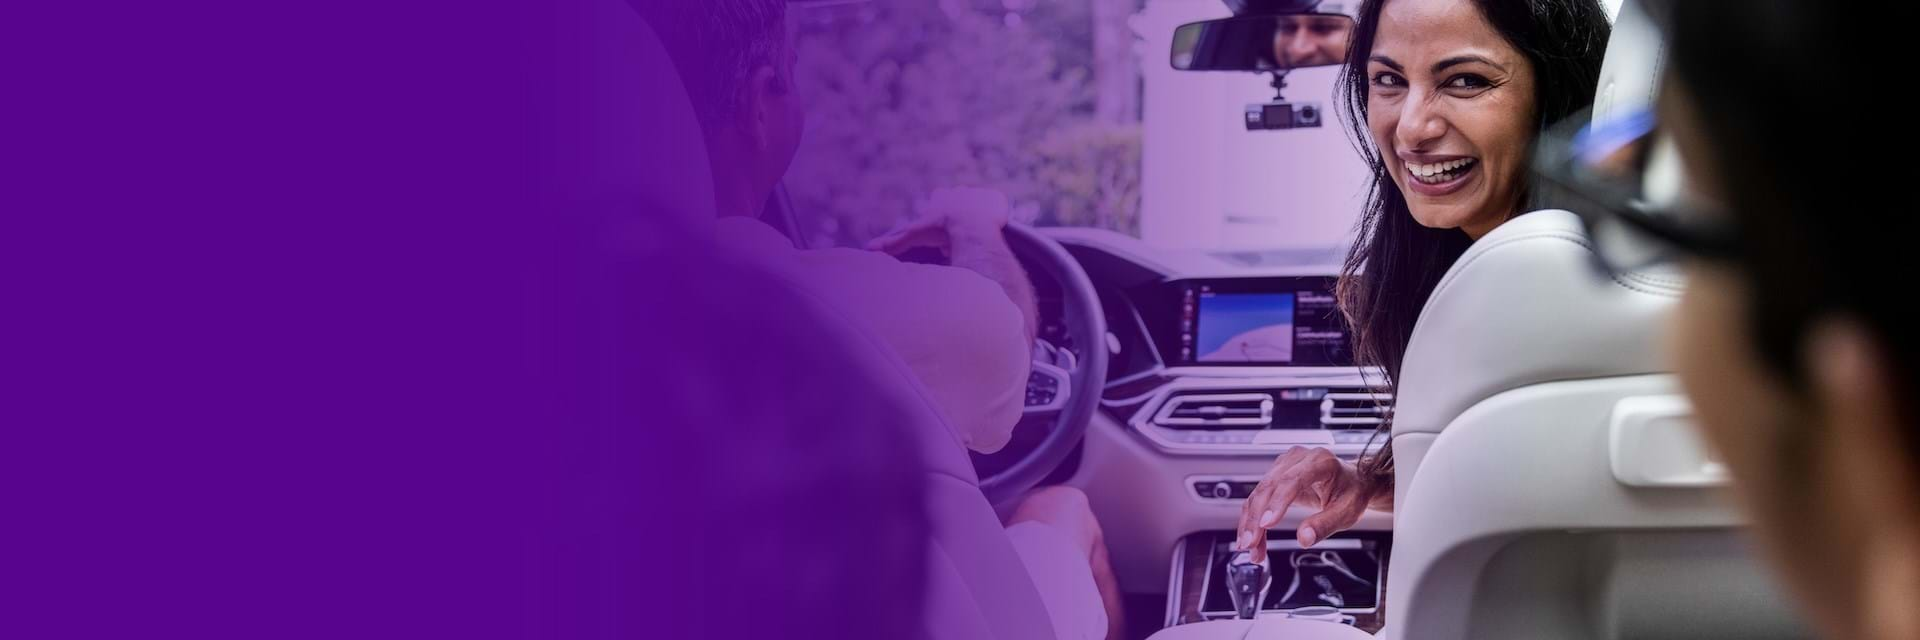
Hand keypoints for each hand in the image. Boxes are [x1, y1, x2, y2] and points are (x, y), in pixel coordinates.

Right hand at [865, 187, 1010, 257]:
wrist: (971, 223)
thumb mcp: (914, 235)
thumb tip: (868, 250)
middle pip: (957, 200)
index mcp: (940, 197)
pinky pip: (997, 205)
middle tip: (959, 230)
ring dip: (977, 214)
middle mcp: (959, 192)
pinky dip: (995, 215)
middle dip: (957, 211)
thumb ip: (893, 242)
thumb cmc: (941, 228)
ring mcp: (979, 194)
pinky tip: (995, 227)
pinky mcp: (997, 200)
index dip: (937, 213)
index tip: (940, 227)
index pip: (936, 201)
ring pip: (977, 203)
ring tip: (978, 232)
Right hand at [1235, 447, 1379, 562]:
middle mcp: (1298, 459)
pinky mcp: (1275, 475)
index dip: (1277, 503)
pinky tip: (1251, 537)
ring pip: (1258, 493)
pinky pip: (1258, 497)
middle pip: (1269, 487)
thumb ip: (1325, 525)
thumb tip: (1304, 538)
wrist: (1352, 482)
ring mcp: (1284, 465)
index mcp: (1320, 462)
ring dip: (1250, 522)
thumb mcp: (1347, 512)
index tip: (1267, 524)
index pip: (1292, 480)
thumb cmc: (1351, 493)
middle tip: (1250, 544)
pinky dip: (1252, 518)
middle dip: (1256, 518)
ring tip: (1250, 547)